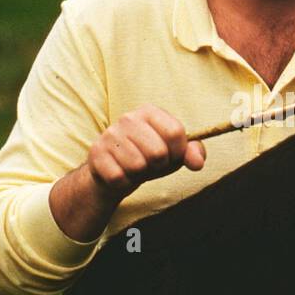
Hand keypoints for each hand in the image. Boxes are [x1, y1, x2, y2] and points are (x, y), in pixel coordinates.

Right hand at [87, 105, 205, 198]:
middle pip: (158, 152)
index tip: (172, 155)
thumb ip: (192, 153)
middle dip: (159, 166)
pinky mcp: (96, 153)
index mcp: (150, 112)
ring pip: (137, 166)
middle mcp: (128, 118)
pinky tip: (121, 174)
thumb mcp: (174, 153)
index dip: (178, 152)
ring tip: (135, 168)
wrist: (115, 172)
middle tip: (150, 164)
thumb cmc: (150, 159)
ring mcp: (110, 135)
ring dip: (140, 175)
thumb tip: (198, 163)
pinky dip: (124, 182)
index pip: (175, 132)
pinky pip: (119, 178)